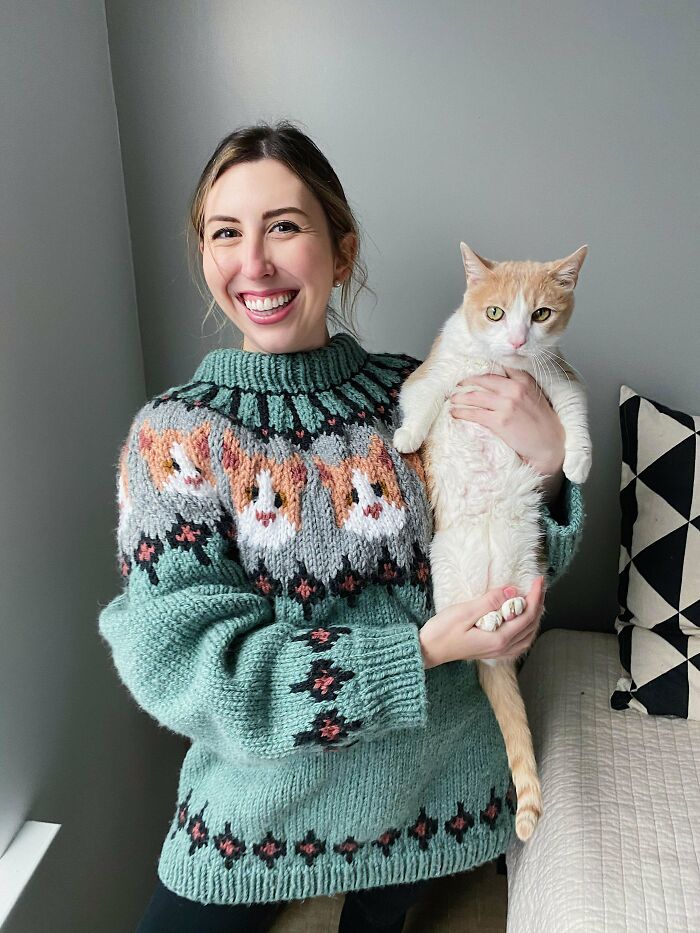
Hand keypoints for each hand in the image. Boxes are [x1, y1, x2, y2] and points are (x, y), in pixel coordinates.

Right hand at [419, 576, 545, 668]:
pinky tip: (522, 623)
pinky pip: (519, 643)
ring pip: (527, 636)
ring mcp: (498, 652)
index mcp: (498, 639)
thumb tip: (512, 591)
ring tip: (534, 600)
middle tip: (538, 585)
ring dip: (534, 617)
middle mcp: (502, 648)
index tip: (537, 580)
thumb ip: (490, 602)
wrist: (429, 650)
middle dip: (538, 604)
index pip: (526, 615)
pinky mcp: (492, 652)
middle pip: (531, 625)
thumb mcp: (464, 612)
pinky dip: (526, 631)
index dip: (535, 596)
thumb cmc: (442, 631)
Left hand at [450, 368, 564, 479]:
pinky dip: (461, 412)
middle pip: (483, 379)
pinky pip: (474, 413)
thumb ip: (520, 387)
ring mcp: (506, 404)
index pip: (501, 367)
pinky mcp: (499, 421)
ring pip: (475, 396)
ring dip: (460, 398)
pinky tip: (455, 413)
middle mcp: (515, 388)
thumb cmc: (543, 424)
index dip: (484, 369)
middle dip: (467, 382)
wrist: (550, 445)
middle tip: (458, 385)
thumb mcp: (536, 397)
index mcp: (525, 380)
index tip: (474, 371)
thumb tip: (500, 384)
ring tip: (453, 399)